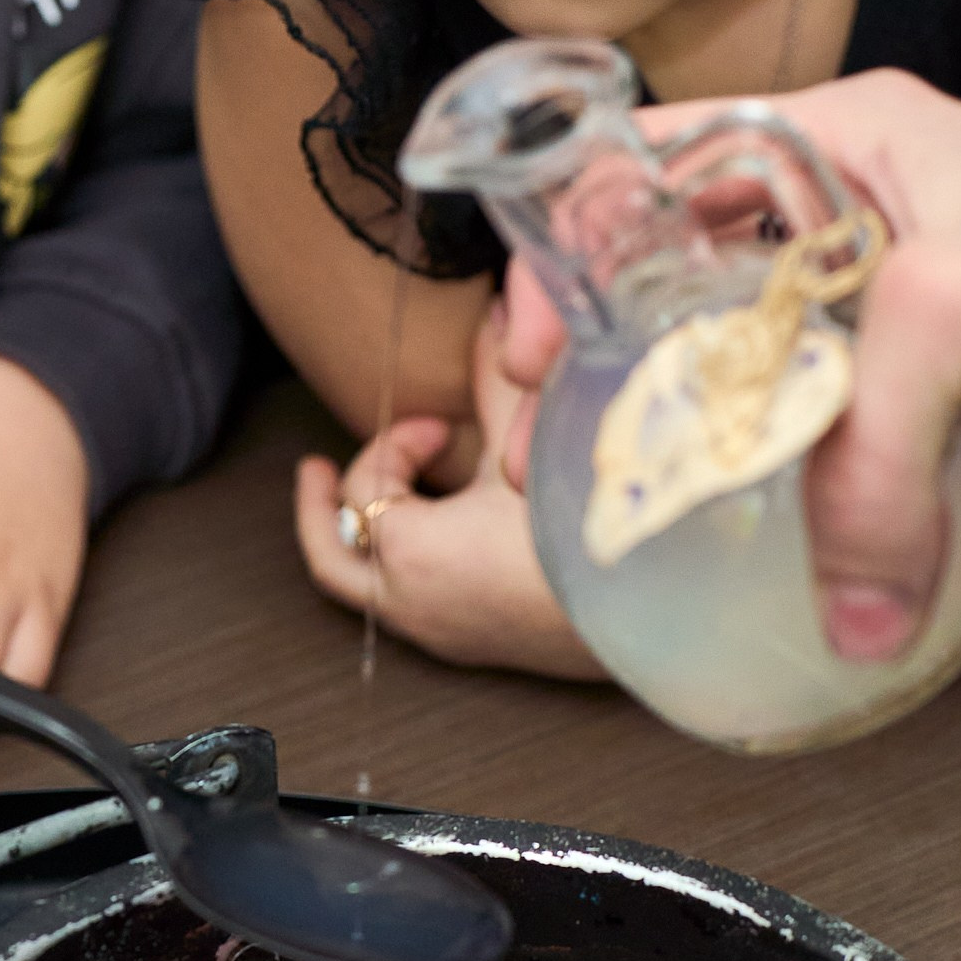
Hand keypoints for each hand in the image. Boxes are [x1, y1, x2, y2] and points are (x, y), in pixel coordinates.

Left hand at [293, 306, 602, 677]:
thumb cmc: (585, 532)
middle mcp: (410, 605)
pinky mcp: (471, 645)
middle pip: (330, 559)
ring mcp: (439, 634)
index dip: (396, 441)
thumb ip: (499, 384)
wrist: (649, 615)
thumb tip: (495, 314)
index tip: (442, 425)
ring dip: (363, 537)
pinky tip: (436, 531)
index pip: (365, 486)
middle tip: (311, 469)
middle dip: (316, 508)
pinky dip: (399, 562)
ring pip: (365, 588)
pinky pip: (406, 604)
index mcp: (411, 555)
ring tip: (377, 496)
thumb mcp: (531, 448)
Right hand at [502, 71, 960, 651]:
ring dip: (713, 471)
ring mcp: (914, 340)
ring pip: (767, 407)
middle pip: (690, 302)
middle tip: (567, 456)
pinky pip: (852, 491)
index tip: (529, 342)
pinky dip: (813, 539)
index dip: (569, 250)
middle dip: (619, 380)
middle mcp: (862, 234)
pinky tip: (781, 580)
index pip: (653, 172)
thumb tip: (836, 598)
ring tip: (653, 531)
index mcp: (840, 150)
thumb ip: (859, 448)